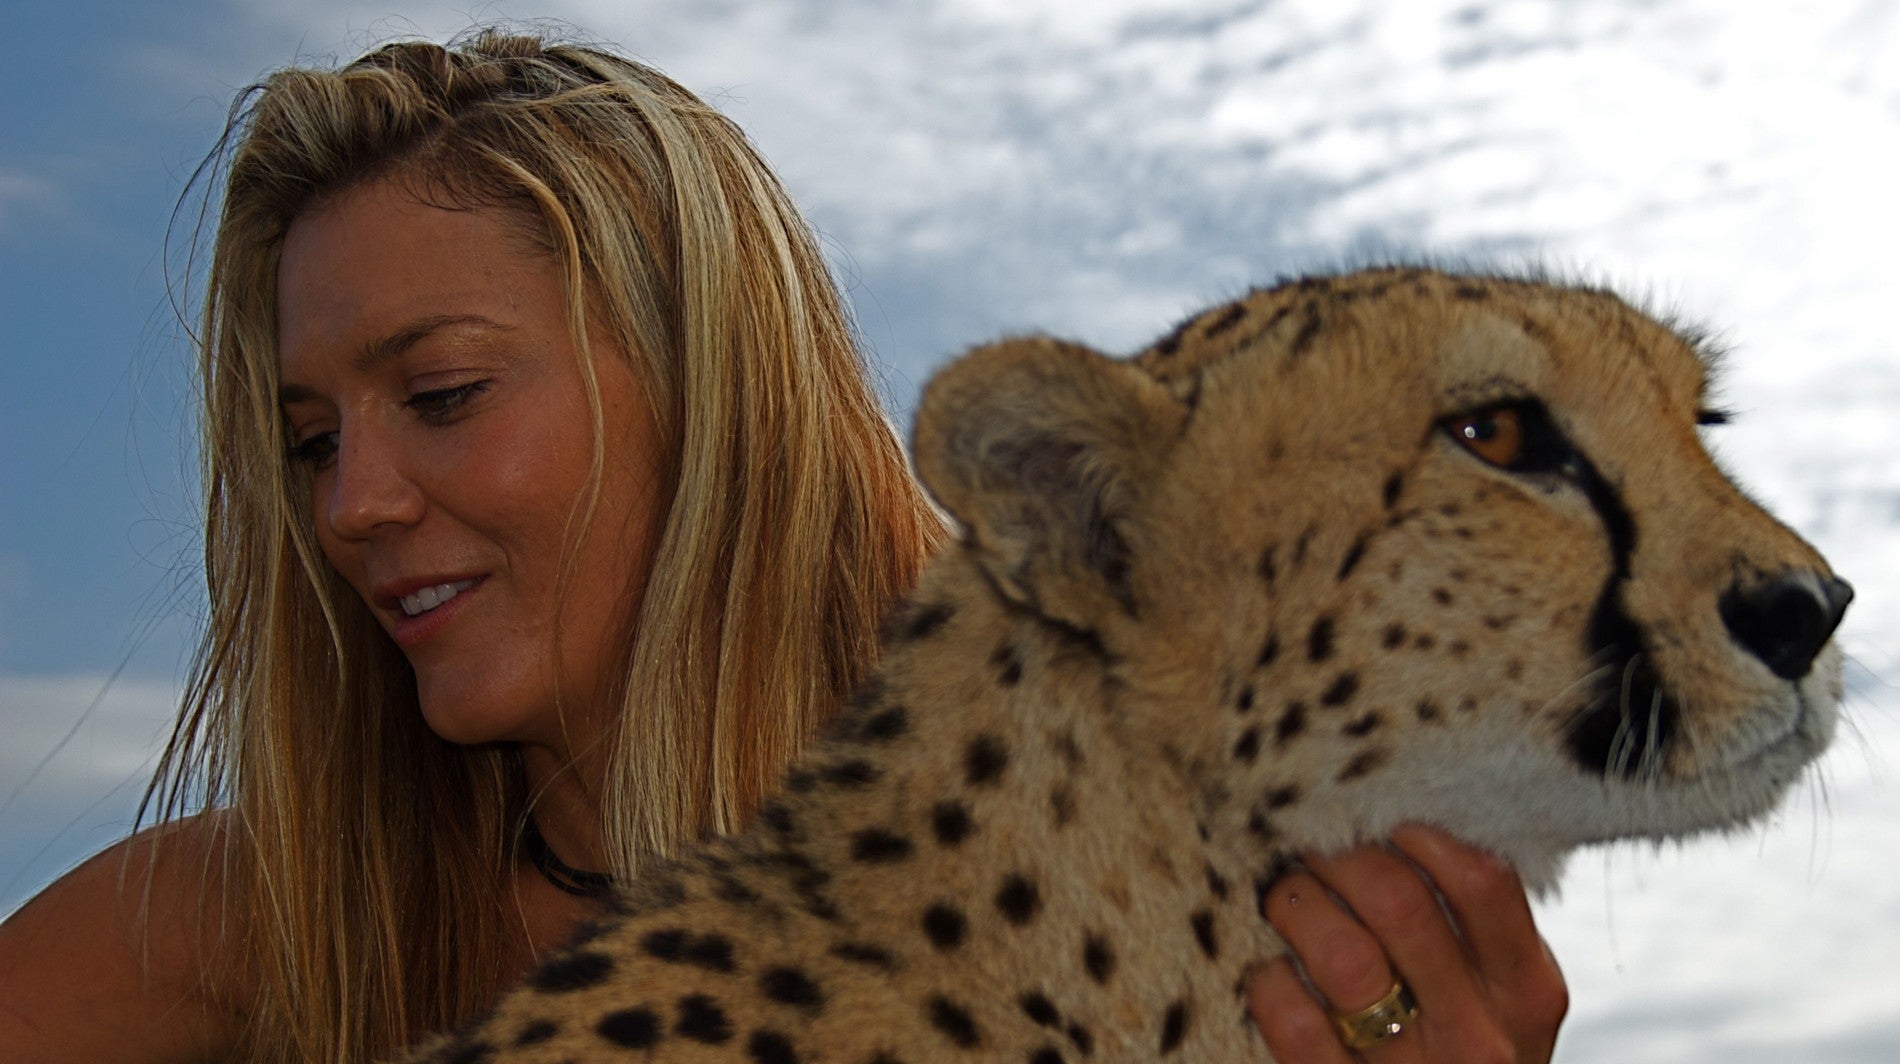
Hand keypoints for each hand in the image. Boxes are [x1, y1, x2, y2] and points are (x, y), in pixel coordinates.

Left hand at [1247, 826, 1566, 1061]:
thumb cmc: (1462, 1049)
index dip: (1414, 826)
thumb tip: (1395, 818)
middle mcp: (1479, 1031)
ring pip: (1344, 956)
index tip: (1373, 809)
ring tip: (1284, 897)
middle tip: (1307, 844)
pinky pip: (1292, 1018)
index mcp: (1525, 987)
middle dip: (1337, 856)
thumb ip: (1470, 922)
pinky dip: (1269, 979)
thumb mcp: (1498, 992)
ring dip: (1297, 907)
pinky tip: (1273, 969)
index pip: (1481, 874)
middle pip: (1398, 901)